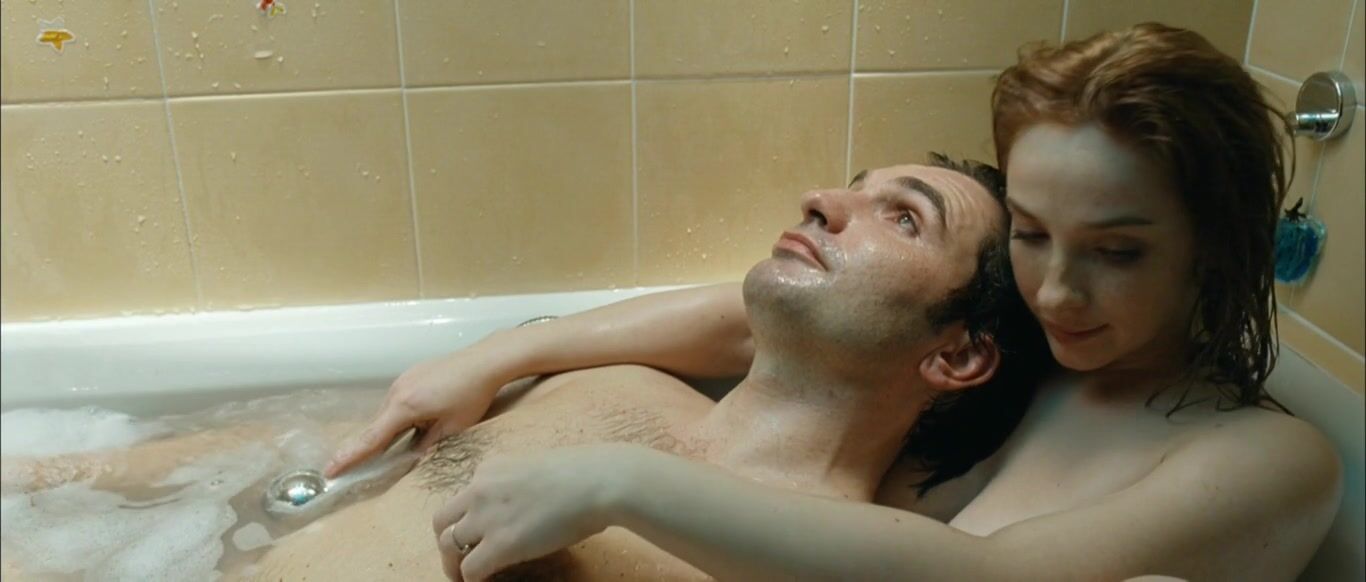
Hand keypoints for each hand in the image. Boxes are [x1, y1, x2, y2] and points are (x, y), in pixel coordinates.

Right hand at [326, 341, 515, 477]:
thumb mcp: (453, 427)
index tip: (329, 470)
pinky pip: (397, 400)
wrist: (485, 360)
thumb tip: (412, 455)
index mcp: (405, 406)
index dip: (350, 456)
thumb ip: (428, 443)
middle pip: (377, 425)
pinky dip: (399, 415)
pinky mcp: (411, 374)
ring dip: (389, 429)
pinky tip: (415, 420)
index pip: (372, 438)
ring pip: (387, 412)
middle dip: (370, 446)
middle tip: (356, 467)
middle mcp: (397, 391)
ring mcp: (403, 380)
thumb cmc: (472, 395)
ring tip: (398, 444)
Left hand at [431, 444, 651, 580]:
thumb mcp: (539, 468)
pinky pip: (469, 569)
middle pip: (441, 520)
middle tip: (459, 557)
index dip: (469, 517)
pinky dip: (471, 579)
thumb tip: (525, 506)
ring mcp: (487, 517)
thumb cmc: (585, 473)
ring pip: (447, 545)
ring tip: (464, 576)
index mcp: (491, 468)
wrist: (598, 482)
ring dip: (453, 564)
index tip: (479, 532)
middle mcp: (480, 489)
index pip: (464, 495)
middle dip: (446, 541)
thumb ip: (521, 484)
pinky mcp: (500, 544)